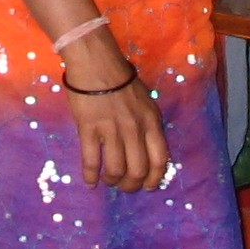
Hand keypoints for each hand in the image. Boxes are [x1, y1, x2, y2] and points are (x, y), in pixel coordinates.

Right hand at [61, 32, 168, 191]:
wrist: (96, 63)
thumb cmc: (122, 80)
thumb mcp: (146, 101)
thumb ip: (148, 126)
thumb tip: (148, 152)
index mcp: (151, 122)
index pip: (160, 160)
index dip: (155, 179)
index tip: (148, 186)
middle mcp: (134, 129)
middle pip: (138, 170)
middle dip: (131, 185)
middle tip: (124, 185)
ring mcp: (111, 129)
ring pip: (116, 169)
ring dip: (112, 180)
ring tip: (108, 179)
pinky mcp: (89, 128)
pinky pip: (91, 161)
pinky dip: (91, 176)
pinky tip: (90, 181)